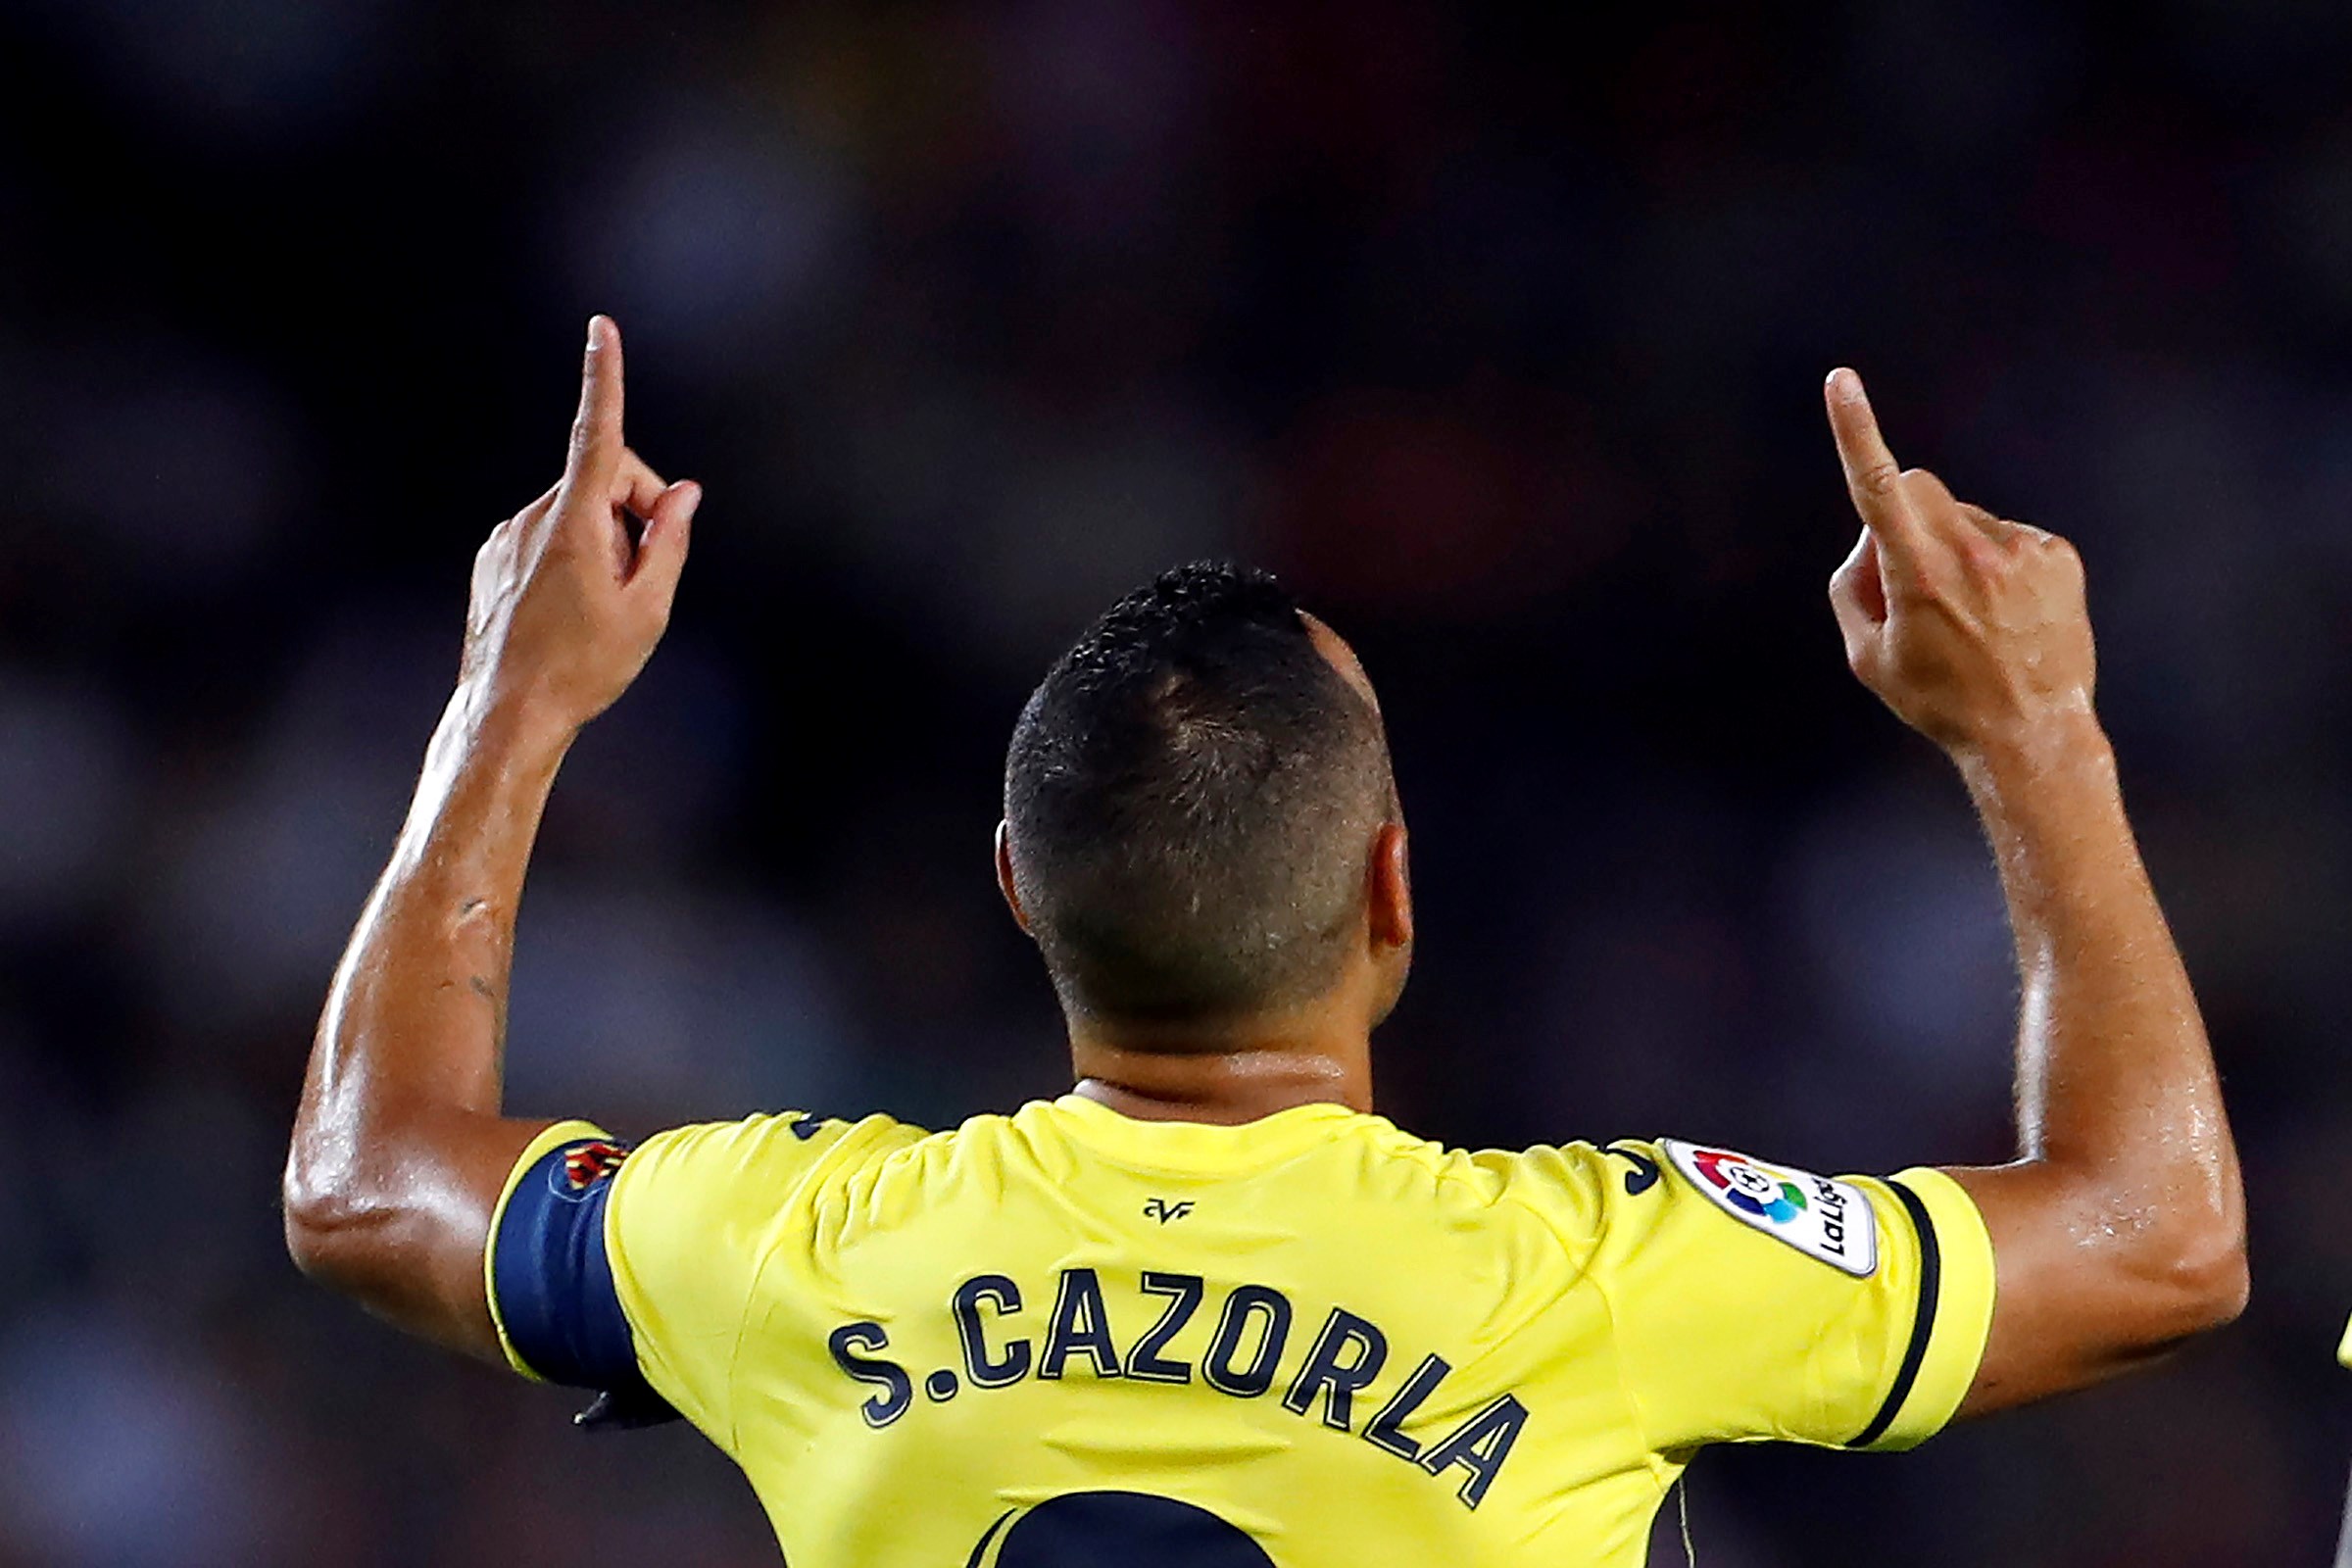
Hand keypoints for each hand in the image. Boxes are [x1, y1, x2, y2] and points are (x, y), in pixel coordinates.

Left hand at [459, 316, 699, 731]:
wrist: (509, 712)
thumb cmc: (583, 666)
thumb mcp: (648, 608)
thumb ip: (669, 540)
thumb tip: (681, 494)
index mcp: (574, 525)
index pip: (598, 436)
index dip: (604, 379)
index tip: (601, 331)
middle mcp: (533, 518)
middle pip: (605, 481)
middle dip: (638, 509)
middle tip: (651, 569)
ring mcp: (506, 537)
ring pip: (576, 511)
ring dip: (605, 539)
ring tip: (606, 602)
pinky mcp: (493, 557)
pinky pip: (547, 534)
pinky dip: (573, 553)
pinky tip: (572, 607)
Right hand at [1824, 368, 2094, 756]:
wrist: (2029, 732)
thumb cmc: (1938, 700)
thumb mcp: (1867, 657)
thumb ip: (1851, 587)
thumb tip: (1870, 539)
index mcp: (1915, 573)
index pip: (1877, 487)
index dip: (1855, 431)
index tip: (1841, 380)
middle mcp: (1970, 551)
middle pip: (1920, 490)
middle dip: (1905, 517)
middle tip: (1909, 582)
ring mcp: (2019, 549)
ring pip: (1965, 518)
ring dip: (1956, 550)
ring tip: (1972, 617)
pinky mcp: (2056, 554)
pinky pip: (2010, 537)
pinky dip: (1999, 564)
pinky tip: (2007, 613)